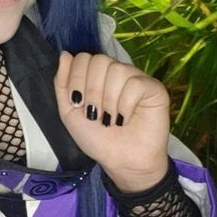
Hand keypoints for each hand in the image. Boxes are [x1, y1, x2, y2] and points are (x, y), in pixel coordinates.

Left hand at [54, 52, 169, 191]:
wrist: (122, 162)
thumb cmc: (97, 139)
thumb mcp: (69, 112)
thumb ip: (62, 84)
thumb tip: (65, 54)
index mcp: (96, 75)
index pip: (83, 57)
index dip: (77, 79)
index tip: (78, 103)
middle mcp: (116, 72)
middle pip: (99, 60)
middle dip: (91, 90)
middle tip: (94, 114)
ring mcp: (136, 78)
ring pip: (117, 70)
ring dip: (108, 100)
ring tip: (109, 120)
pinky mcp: (154, 88)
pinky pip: (135, 83)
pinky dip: (125, 104)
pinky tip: (125, 119)